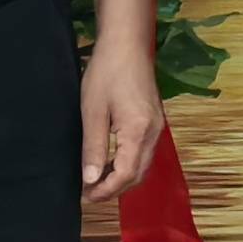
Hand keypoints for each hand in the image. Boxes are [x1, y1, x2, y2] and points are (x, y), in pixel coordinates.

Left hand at [79, 29, 163, 205]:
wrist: (127, 44)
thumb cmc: (106, 73)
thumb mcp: (93, 111)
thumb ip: (94, 147)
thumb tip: (90, 180)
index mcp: (139, 132)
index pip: (126, 174)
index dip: (106, 190)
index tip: (85, 196)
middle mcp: (154, 133)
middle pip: (138, 175)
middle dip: (114, 189)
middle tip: (88, 193)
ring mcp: (157, 127)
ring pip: (142, 166)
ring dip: (121, 178)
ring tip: (96, 181)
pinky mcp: (155, 121)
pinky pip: (144, 153)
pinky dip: (128, 164)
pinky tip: (110, 162)